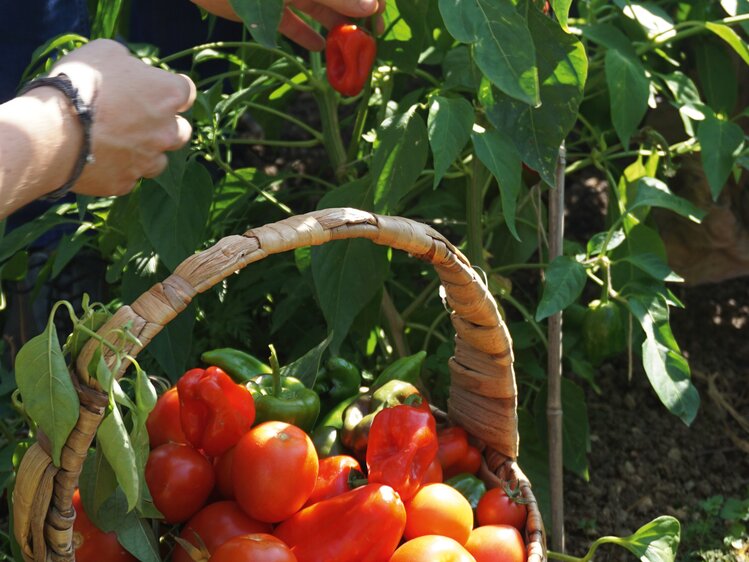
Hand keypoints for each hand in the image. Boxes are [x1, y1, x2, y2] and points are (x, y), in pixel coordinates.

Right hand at [51, 39, 195, 195]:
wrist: (52, 129)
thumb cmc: (80, 84)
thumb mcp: (105, 52)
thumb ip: (128, 62)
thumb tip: (130, 69)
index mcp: (167, 95)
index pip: (186, 91)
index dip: (169, 90)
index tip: (154, 90)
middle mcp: (167, 131)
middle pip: (181, 131)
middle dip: (165, 125)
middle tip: (137, 119)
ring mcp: (148, 160)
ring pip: (159, 160)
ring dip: (145, 152)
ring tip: (117, 143)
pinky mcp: (126, 182)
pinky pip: (129, 177)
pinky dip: (118, 169)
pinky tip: (97, 160)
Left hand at [192, 0, 384, 50]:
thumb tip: (372, 6)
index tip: (382, 19)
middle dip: (355, 19)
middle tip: (371, 43)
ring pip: (318, 12)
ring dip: (335, 31)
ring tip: (350, 54)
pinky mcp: (268, 10)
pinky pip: (294, 24)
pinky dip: (307, 37)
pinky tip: (321, 51)